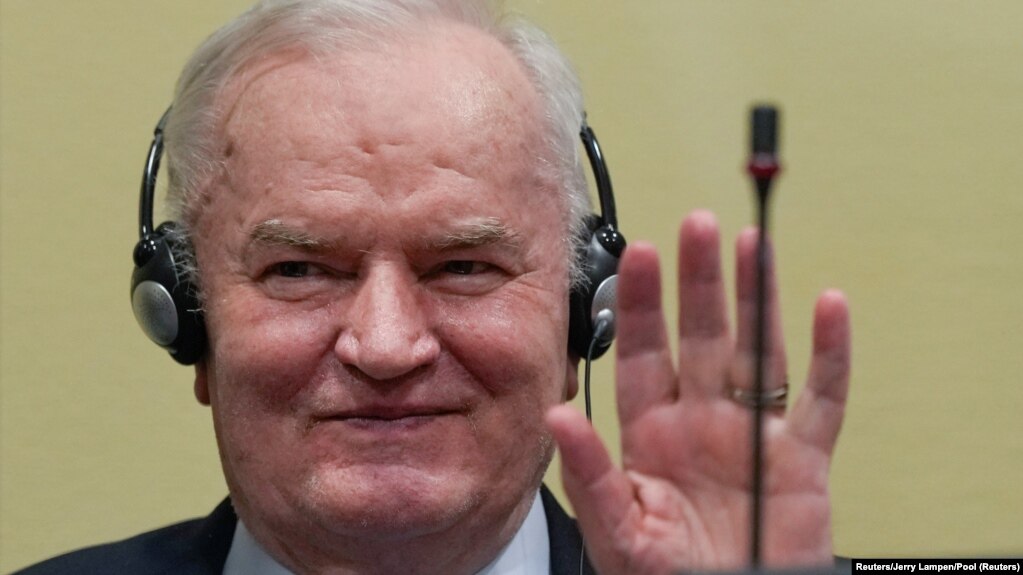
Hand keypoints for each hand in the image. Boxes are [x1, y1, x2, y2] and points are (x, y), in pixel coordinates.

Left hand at [547, 210, 850, 573]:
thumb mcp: (618, 526)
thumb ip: (591, 471)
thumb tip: (558, 413)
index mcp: (652, 432)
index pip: (643, 351)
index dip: (641, 303)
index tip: (638, 255)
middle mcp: (702, 421)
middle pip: (703, 335)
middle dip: (699, 281)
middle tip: (697, 226)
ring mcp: (753, 434)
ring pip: (759, 350)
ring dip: (758, 298)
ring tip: (754, 244)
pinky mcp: (803, 459)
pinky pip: (822, 398)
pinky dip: (831, 355)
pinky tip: (827, 308)